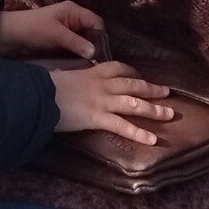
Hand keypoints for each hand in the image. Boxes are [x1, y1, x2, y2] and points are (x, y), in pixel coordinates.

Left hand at [0, 1, 103, 57]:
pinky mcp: (61, 39)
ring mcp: (67, 29)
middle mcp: (73, 18)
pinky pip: (76, 46)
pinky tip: (80, 64)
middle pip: (92, 32)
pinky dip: (78, 54)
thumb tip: (95, 52)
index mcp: (74, 11)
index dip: (101, 37)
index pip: (97, 23)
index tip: (101, 55)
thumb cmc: (33, 29)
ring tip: (89, 66)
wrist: (9, 35)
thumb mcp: (55, 35)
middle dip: (95, 46)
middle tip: (96, 63)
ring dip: (86, 52)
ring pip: (84, 41)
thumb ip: (76, 42)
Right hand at [50, 61, 173, 146]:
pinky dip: (139, 133)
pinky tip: (153, 140)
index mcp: (93, 72)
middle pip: (133, 84)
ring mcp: (102, 101)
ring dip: (154, 109)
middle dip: (152, 88)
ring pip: (135, 103)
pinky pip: (123, 126)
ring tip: (170, 114)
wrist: (38, 95)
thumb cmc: (46, 86)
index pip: (119, 68)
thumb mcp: (64, 77)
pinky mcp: (98, 118)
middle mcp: (102, 84)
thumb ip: (75, 80)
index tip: (140, 76)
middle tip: (167, 92)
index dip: (133, 73)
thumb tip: (75, 85)